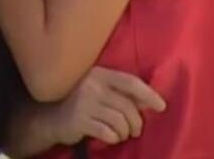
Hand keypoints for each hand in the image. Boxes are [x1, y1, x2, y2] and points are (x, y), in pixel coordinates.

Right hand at [50, 66, 165, 145]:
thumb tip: (150, 101)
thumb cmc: (81, 102)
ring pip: (120, 122)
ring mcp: (84, 102)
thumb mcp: (100, 91)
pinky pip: (108, 133)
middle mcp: (92, 85)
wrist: (51, 116)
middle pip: (128, 107)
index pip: (129, 82)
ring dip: (124, 133)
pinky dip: (113, 138)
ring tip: (120, 134)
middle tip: (134, 131)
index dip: (148, 94)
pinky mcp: (80, 120)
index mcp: (99, 74)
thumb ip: (122, 93)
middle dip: (136, 123)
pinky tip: (108, 137)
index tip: (161, 106)